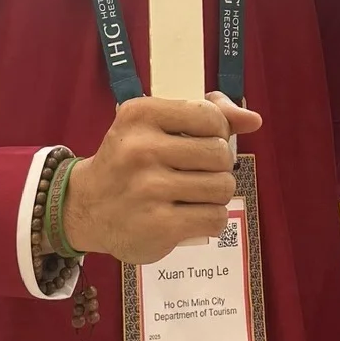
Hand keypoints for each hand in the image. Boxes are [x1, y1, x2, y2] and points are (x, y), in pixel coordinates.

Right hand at [65, 91, 260, 265]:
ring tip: (195, 196)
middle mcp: (141, 150)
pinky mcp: (158, 226)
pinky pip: (216, 219)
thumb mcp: (155, 126)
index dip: (218, 131)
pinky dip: (212, 220)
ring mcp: (149, 190)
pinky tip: (192, 217)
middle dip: (219, 166)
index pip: (210, 116)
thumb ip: (206, 114)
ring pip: (223, 187)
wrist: (86, 207)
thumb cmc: (130, 161)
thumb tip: (253, 120)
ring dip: (217, 194)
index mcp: (141, 115)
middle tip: (199, 173)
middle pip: (220, 154)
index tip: (203, 141)